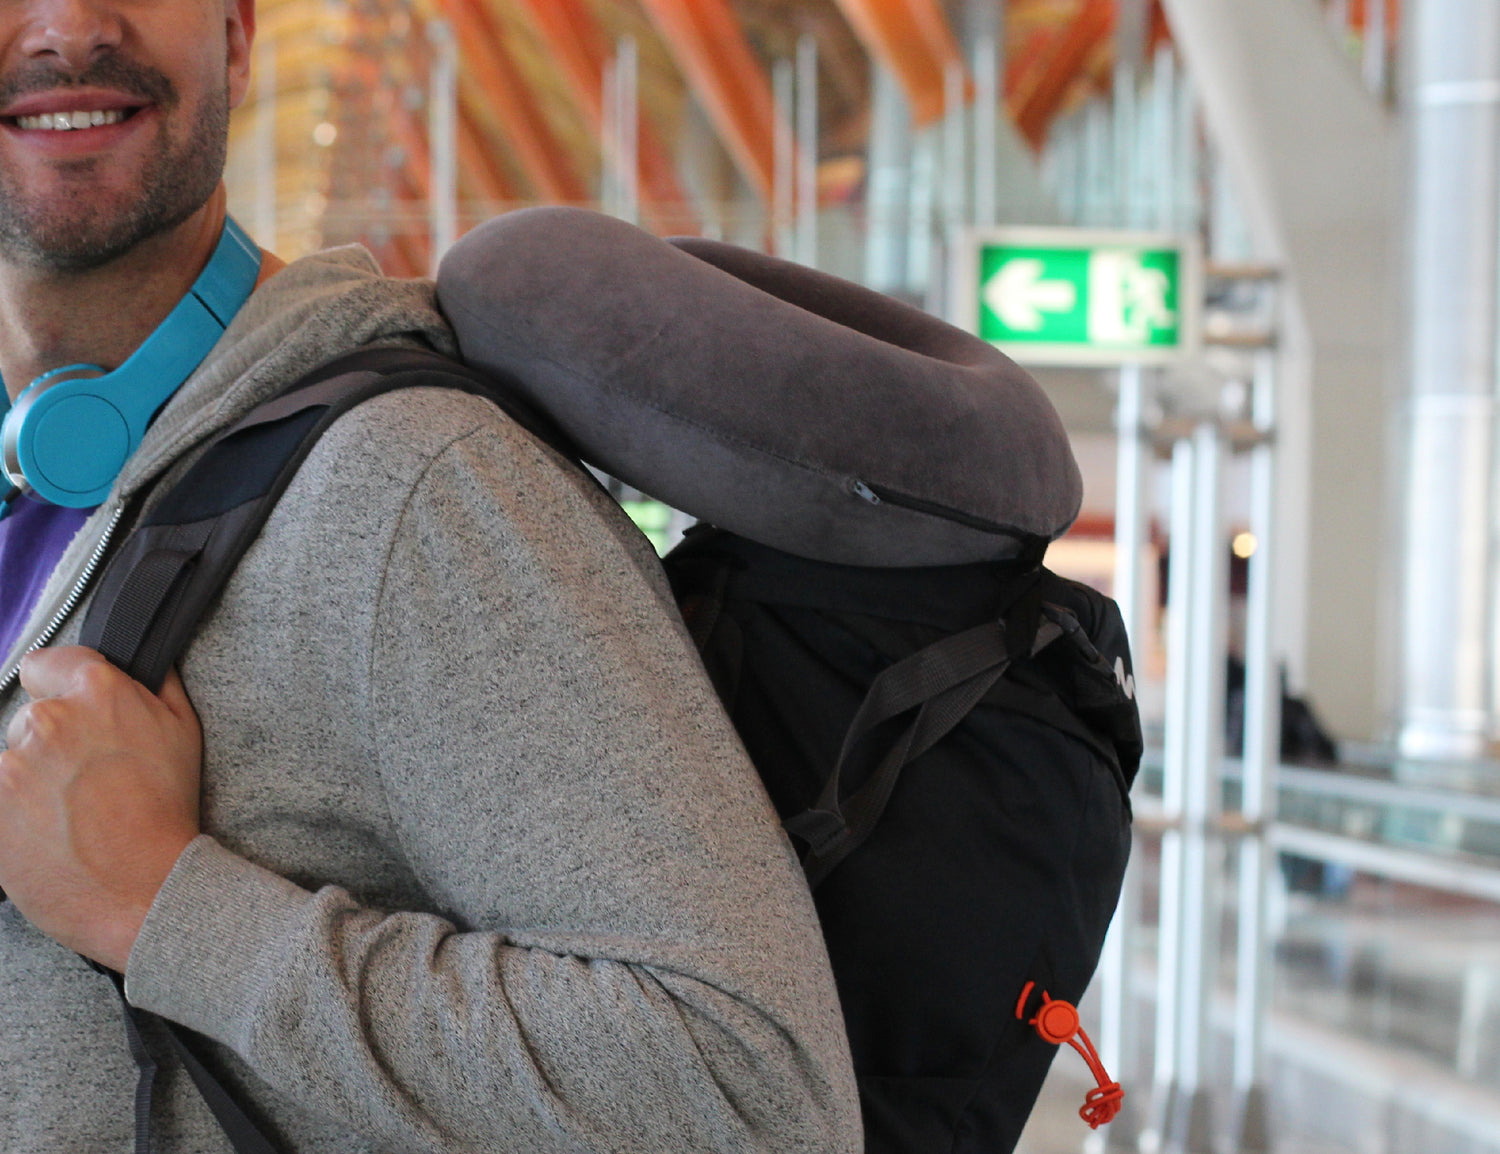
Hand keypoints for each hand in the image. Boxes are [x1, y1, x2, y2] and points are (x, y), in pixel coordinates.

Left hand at [0, 647, 201, 971]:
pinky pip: (2, 800)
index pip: (45, 662)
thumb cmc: (168, 812)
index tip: (76, 714)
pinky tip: (52, 832)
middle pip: (33, 718)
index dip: (59, 686)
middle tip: (89, 778)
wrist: (143, 888)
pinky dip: (18, 813)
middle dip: (54, 742)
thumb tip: (141, 664)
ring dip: (34, 780)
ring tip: (72, 813)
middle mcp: (47, 719)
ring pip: (14, 762)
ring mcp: (11, 765)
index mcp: (96, 690)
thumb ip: (155, 685)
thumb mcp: (184, 732)